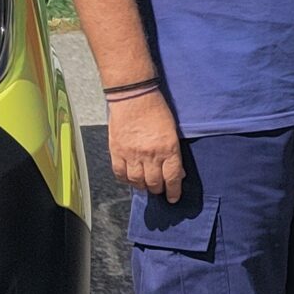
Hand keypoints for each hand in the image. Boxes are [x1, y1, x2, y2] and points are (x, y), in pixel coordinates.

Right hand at [107, 89, 186, 203]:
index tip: (173, 198)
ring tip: (146, 185)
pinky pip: (120, 173)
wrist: (133, 96)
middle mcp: (150, 155)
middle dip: (158, 189)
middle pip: (154, 183)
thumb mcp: (172, 131)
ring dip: (143, 186)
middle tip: (159, 190)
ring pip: (137, 181)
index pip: (172, 178)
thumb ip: (174, 153)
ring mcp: (132, 154)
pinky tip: (130, 179)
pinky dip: (125, 179)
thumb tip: (177, 171)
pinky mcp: (117, 151)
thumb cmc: (156, 109)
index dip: (173, 191)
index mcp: (168, 149)